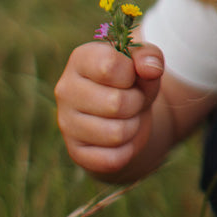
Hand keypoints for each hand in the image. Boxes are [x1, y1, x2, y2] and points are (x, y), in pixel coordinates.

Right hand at [55, 40, 163, 178]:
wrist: (123, 114)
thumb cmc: (131, 82)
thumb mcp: (143, 63)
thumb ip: (149, 56)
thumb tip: (151, 69)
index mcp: (80, 59)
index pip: (110, 66)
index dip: (132, 74)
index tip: (130, 75)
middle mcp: (66, 90)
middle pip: (116, 104)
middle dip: (136, 102)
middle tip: (132, 99)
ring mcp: (67, 123)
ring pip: (116, 134)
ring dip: (132, 126)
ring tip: (126, 117)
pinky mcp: (75, 152)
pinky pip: (112, 159)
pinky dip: (126, 150)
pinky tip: (120, 138)